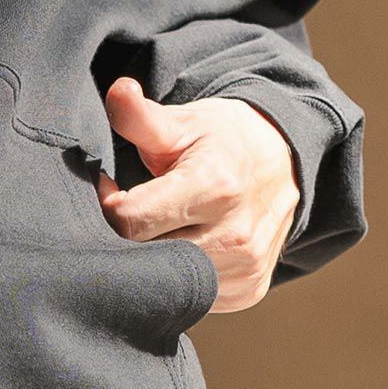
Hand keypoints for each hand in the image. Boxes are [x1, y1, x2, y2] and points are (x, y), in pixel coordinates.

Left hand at [94, 76, 300, 312]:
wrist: (280, 163)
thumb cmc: (219, 139)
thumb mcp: (182, 120)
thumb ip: (141, 115)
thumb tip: (118, 90)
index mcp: (215, 187)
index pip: (132, 220)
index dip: (107, 205)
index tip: (109, 187)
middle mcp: (236, 236)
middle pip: (145, 257)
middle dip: (123, 236)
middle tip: (126, 209)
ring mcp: (245, 269)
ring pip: (166, 284)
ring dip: (147, 259)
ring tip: (153, 225)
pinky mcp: (248, 291)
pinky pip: (190, 298)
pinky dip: (174, 277)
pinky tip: (176, 245)